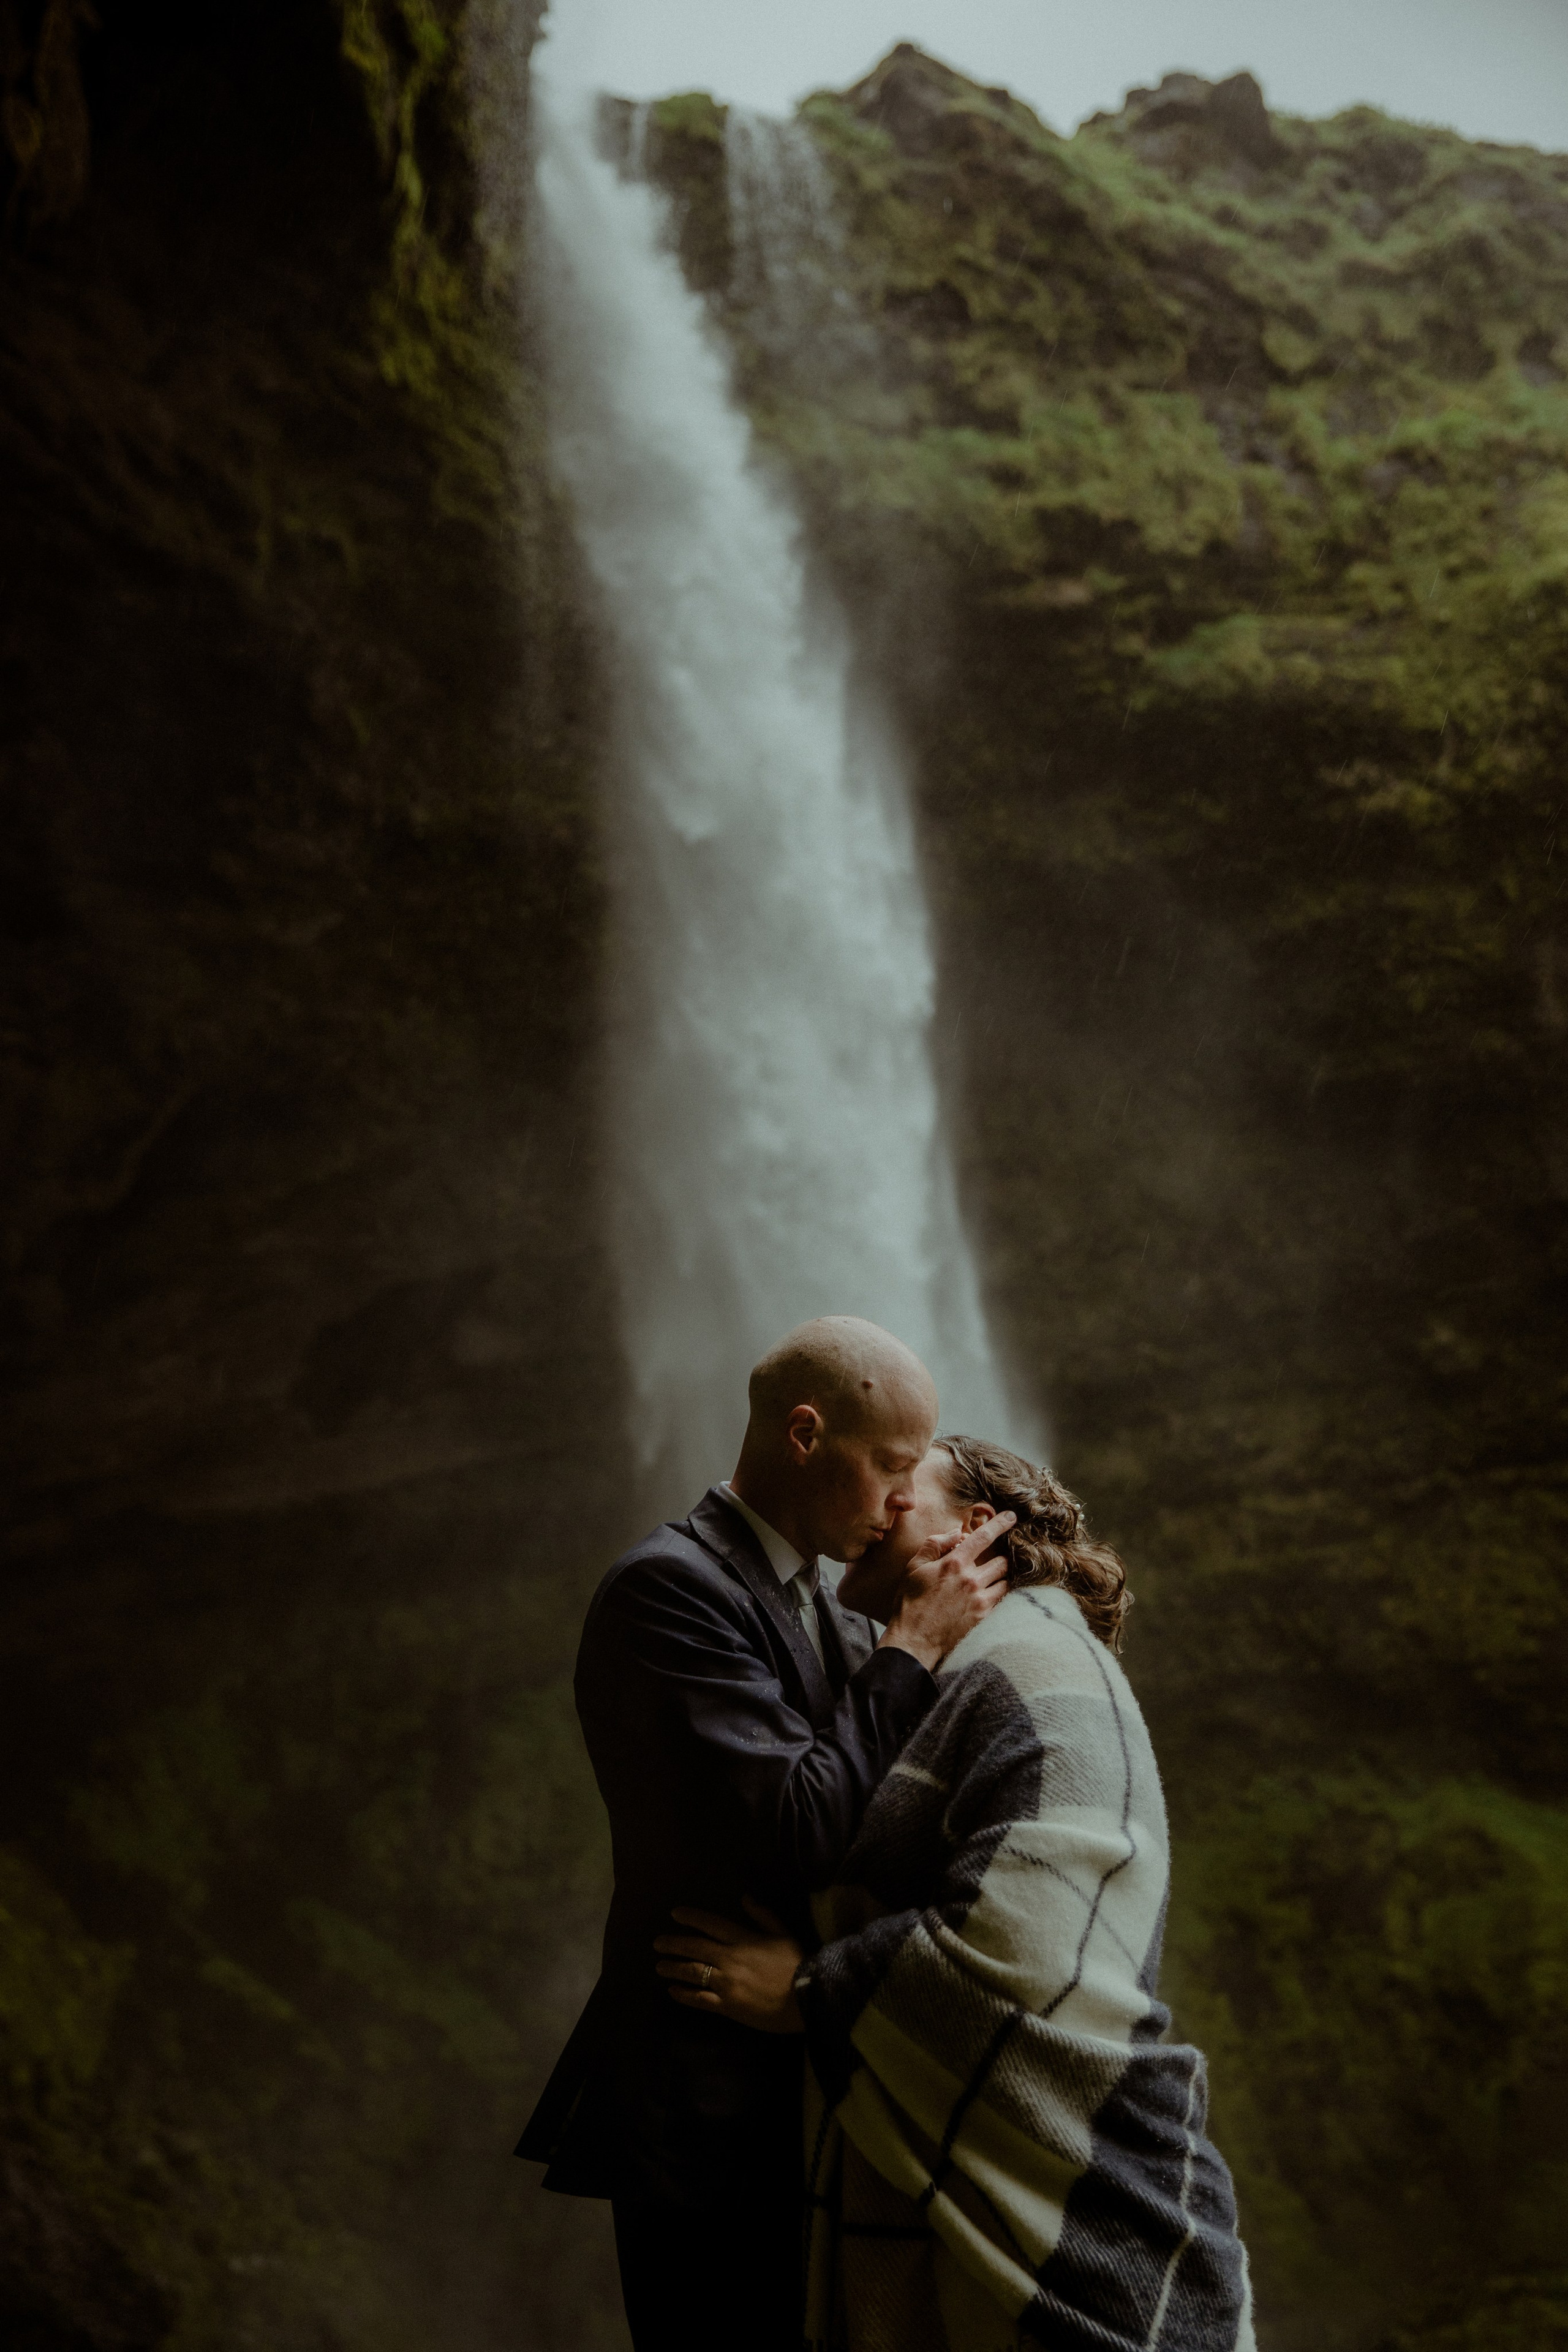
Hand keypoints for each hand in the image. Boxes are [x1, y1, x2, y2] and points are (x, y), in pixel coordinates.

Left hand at [653, 1900, 804, 2033]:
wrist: (805, 1998)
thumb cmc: (796, 1964)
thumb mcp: (783, 1933)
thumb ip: (763, 1915)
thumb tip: (744, 1898)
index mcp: (743, 1939)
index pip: (710, 1924)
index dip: (691, 1917)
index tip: (675, 1914)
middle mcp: (730, 1958)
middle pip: (695, 1947)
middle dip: (673, 1944)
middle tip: (657, 1943)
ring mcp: (726, 1983)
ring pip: (693, 1972)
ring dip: (674, 1968)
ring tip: (660, 1966)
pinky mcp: (727, 2006)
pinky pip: (700, 1999)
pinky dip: (684, 1995)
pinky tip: (673, 1991)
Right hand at [878, 1511, 1014, 1670]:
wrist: (914, 1640)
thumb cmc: (910, 1602)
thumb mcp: (914, 1567)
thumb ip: (935, 1544)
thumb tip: (956, 1533)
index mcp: (954, 1563)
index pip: (984, 1536)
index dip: (1000, 1524)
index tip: (1012, 1517)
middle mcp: (971, 1579)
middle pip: (1002, 1560)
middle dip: (1000, 1557)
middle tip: (992, 1560)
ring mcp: (980, 1600)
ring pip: (1006, 1580)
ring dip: (1001, 1576)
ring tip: (992, 1579)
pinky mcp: (984, 1617)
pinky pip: (1002, 1600)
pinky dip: (1000, 1594)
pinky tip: (990, 1595)